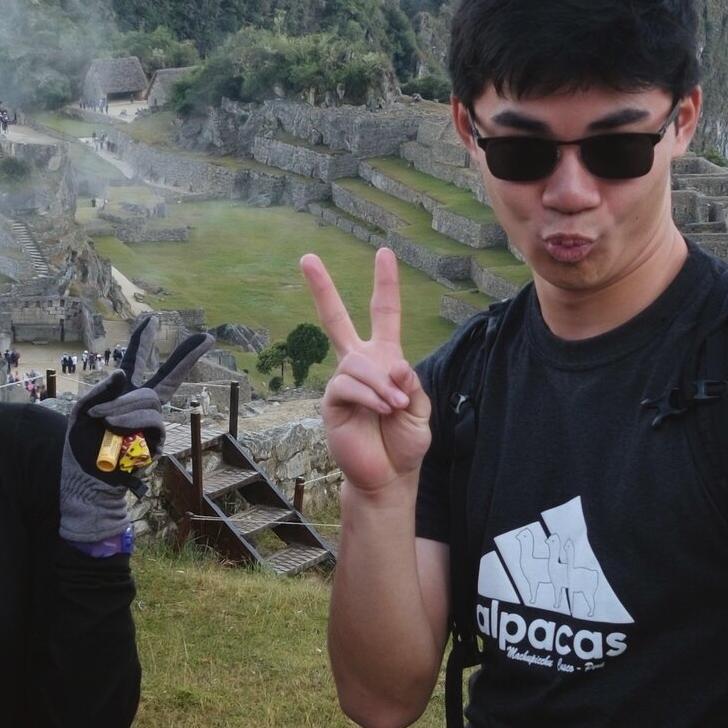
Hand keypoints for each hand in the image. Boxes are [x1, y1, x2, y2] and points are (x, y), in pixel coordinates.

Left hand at [60, 315, 214, 546]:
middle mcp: (141, 403)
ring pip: (151, 399)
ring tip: (104, 420)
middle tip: (208, 338)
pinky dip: (131, 420)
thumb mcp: (80, 411)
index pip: (136, 360)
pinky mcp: (155, 439)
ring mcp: (150, 421)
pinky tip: (115, 429)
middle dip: (187, 355)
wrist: (88, 477)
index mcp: (122, 392)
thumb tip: (122, 372)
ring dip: (126, 406)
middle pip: (170, 375)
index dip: (143, 340)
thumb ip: (100, 390)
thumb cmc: (82, 445)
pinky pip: (151, 420)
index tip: (151, 319)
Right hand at [299, 249, 429, 496]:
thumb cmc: (405, 441)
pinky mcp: (331, 401)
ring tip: (395, 407)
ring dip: (382, 385)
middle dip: (322, 289)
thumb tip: (393, 365)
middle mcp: (360, 363)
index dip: (385, 283)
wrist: (388, 474)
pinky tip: (381, 409)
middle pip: (336, 319)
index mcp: (385, 358)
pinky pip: (347, 385)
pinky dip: (370, 396)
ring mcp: (343, 381)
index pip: (384, 313)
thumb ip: (412, 383)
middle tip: (306, 257)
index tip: (384, 253)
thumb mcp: (421, 409)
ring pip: (357, 363)